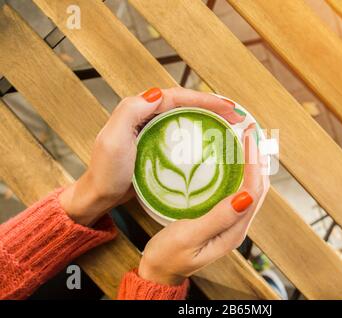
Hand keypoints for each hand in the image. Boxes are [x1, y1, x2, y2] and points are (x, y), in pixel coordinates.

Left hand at [59, 87, 243, 225]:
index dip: (205, 99)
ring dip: (210, 117)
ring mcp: (154, 130)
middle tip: (237, 115)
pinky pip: (184, 133)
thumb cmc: (106, 171)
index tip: (228, 107)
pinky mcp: (159, 144)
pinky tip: (214, 142)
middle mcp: (148, 115)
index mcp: (139, 109)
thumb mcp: (113, 140)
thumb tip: (158, 93)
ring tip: (232, 125)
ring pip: (187, 117)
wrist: (100, 195)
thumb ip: (130, 111)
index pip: (178, 97)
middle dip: (213, 106)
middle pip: (186, 104)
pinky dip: (201, 133)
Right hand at [138, 124, 269, 284]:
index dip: (255, 163)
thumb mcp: (190, 236)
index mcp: (233, 230)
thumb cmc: (169, 255)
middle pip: (258, 187)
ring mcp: (231, 221)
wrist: (159, 271)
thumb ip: (219, 217)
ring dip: (252, 163)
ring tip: (246, 140)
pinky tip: (232, 159)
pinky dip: (240, 171)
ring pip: (250, 187)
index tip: (249, 137)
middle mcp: (238, 225)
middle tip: (251, 132)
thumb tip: (246, 195)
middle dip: (259, 158)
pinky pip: (238, 190)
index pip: (254, 191)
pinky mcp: (222, 217)